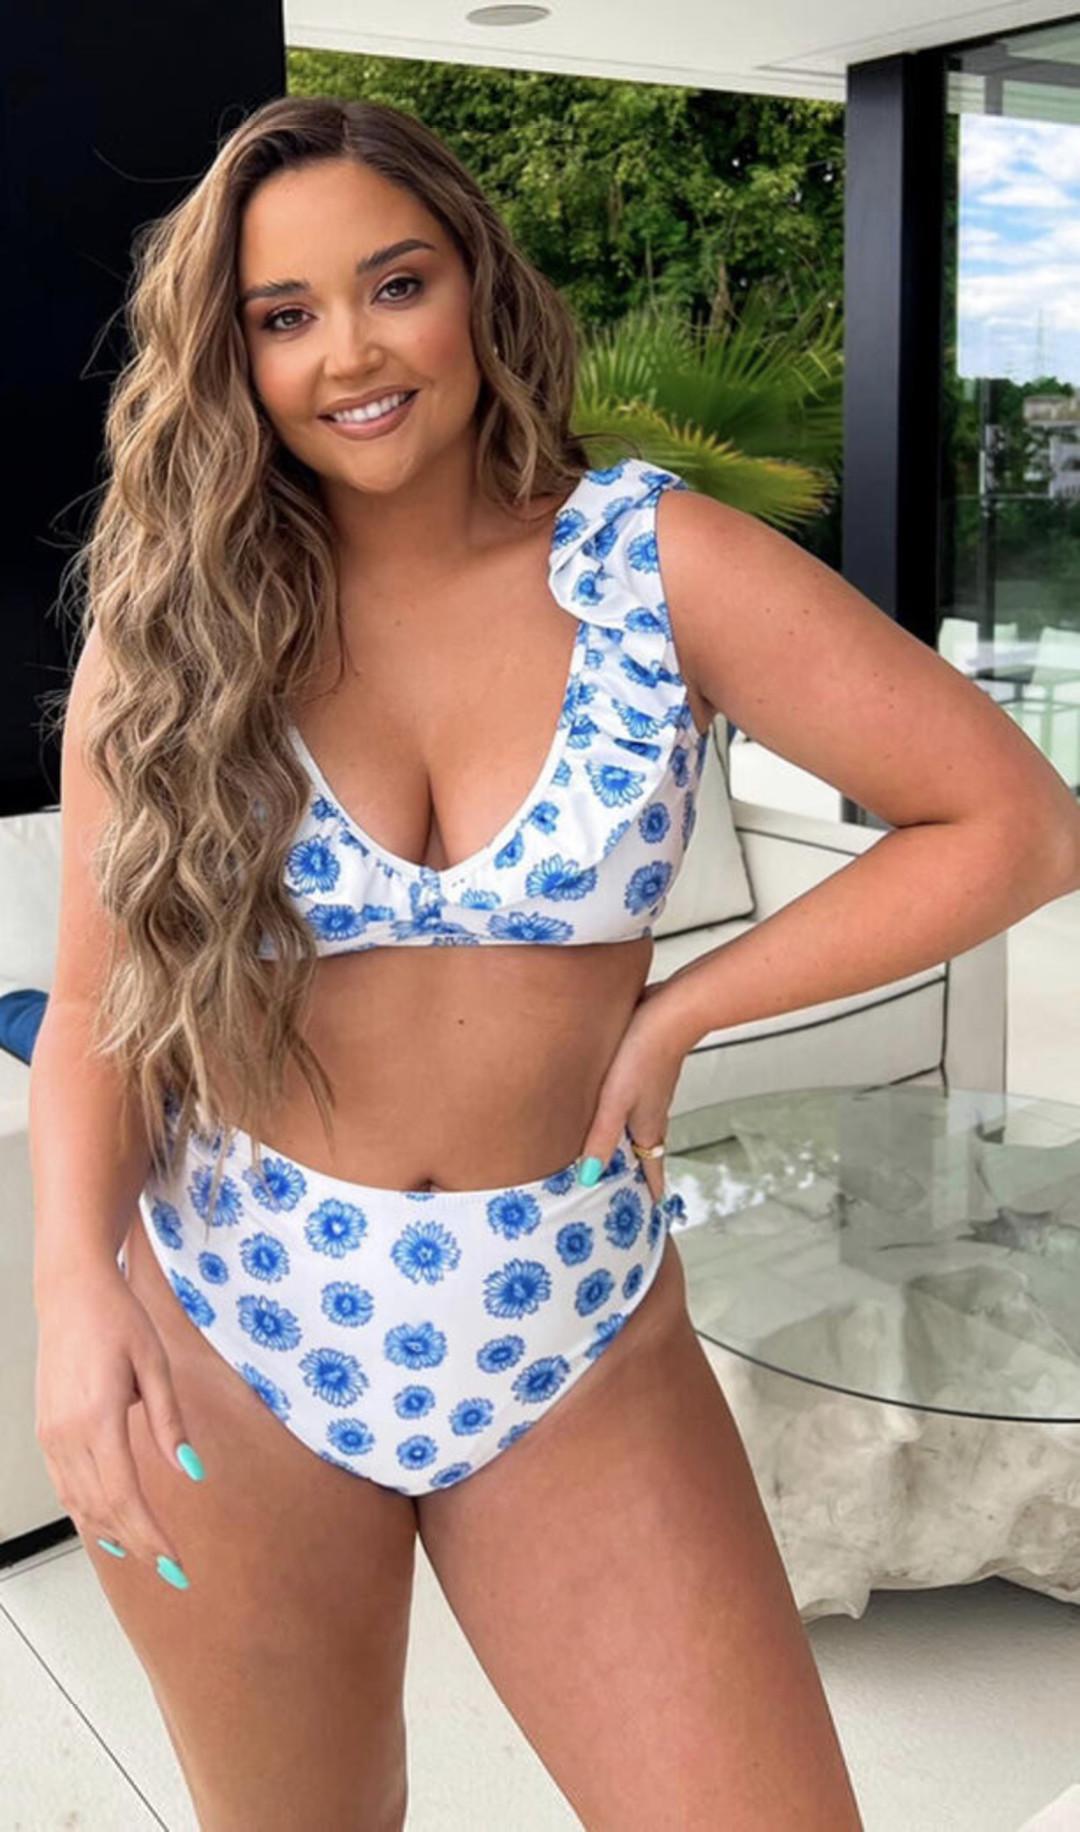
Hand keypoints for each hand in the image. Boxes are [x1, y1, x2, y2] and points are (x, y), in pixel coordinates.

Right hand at [34, 1260, 199, 1583]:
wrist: (71, 1290)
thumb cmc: (117, 1319)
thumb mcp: (155, 1363)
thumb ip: (169, 1422)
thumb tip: (191, 1473)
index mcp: (98, 1419)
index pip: (124, 1497)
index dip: (150, 1536)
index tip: (175, 1564)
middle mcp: (66, 1435)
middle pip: (101, 1509)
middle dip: (137, 1544)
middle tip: (171, 1570)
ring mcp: (50, 1435)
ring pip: (78, 1504)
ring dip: (111, 1534)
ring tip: (144, 1554)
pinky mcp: (46, 1430)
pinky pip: (65, 1486)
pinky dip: (87, 1512)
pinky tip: (106, 1524)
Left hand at [578, 982, 687, 1207]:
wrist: (671, 1011)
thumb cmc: (642, 1055)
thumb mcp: (615, 1103)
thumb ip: (600, 1139)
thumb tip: (589, 1178)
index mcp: (648, 1129)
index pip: (652, 1171)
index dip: (650, 1193)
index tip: (650, 1215)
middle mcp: (653, 1115)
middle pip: (645, 1153)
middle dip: (635, 1174)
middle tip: (623, 1193)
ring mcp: (652, 1094)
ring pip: (639, 1128)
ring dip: (628, 1145)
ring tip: (611, 1157)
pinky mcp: (646, 1073)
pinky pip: (635, 1106)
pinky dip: (624, 1119)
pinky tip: (608, 1110)